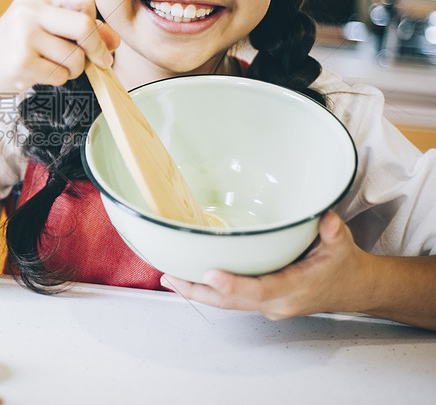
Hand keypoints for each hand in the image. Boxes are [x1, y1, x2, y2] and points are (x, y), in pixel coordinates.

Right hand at [0, 0, 118, 99]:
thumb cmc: (11, 49)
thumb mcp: (42, 29)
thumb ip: (79, 30)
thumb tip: (114, 39)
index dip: (95, 19)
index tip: (95, 38)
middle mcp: (28, 10)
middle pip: (84, 24)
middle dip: (96, 48)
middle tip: (98, 61)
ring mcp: (23, 36)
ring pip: (75, 56)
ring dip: (73, 70)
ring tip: (52, 68)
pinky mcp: (21, 62)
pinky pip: (60, 75)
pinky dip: (58, 80)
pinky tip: (39, 75)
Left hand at [162, 211, 369, 319]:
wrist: (352, 289)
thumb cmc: (343, 267)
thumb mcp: (342, 245)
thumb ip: (332, 231)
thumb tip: (323, 216)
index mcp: (295, 289)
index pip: (260, 290)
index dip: (234, 285)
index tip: (211, 275)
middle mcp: (276, 302)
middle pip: (231, 302)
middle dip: (199, 291)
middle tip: (171, 276)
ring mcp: (266, 305)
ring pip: (226, 304)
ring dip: (197, 292)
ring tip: (169, 277)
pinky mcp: (260, 302)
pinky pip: (229, 300)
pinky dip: (207, 291)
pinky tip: (186, 278)